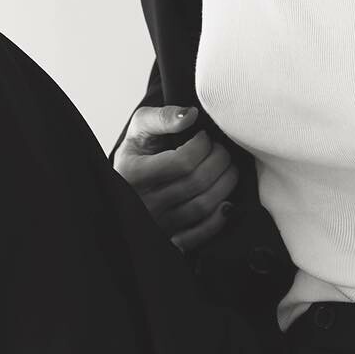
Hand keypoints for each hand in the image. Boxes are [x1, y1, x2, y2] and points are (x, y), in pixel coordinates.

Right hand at [111, 105, 239, 253]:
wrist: (128, 183)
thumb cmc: (138, 154)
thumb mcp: (140, 129)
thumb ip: (163, 117)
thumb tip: (191, 115)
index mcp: (133, 174)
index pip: (182, 162)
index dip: (203, 145)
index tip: (204, 137)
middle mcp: (145, 203)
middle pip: (197, 182)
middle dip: (219, 160)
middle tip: (220, 149)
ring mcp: (159, 223)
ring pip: (204, 205)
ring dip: (226, 183)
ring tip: (226, 168)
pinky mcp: (171, 238)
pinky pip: (202, 233)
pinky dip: (220, 217)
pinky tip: (225, 200)